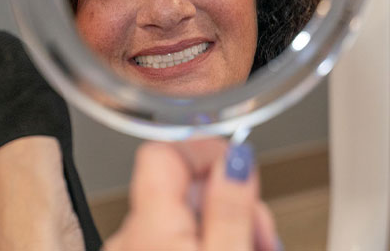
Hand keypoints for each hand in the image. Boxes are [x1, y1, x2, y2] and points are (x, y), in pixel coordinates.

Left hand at [104, 138, 279, 250]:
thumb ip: (230, 208)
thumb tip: (235, 157)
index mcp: (148, 226)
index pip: (165, 149)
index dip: (207, 149)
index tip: (242, 169)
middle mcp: (129, 236)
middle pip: (182, 184)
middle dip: (229, 197)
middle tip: (259, 232)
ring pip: (183, 214)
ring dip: (223, 223)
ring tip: (253, 246)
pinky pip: (175, 239)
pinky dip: (207, 242)